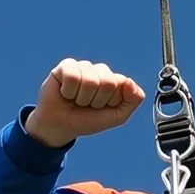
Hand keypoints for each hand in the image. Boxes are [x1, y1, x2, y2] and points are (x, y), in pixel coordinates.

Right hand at [24, 59, 145, 147]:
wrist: (61, 127)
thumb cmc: (88, 120)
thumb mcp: (117, 117)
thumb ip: (133, 100)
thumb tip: (129, 81)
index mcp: (116, 80)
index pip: (122, 85)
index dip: (112, 102)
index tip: (102, 108)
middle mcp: (101, 70)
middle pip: (108, 82)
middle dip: (97, 101)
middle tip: (87, 105)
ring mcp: (84, 66)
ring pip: (90, 81)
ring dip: (82, 98)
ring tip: (76, 100)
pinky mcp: (66, 66)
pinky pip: (72, 76)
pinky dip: (68, 92)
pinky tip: (66, 93)